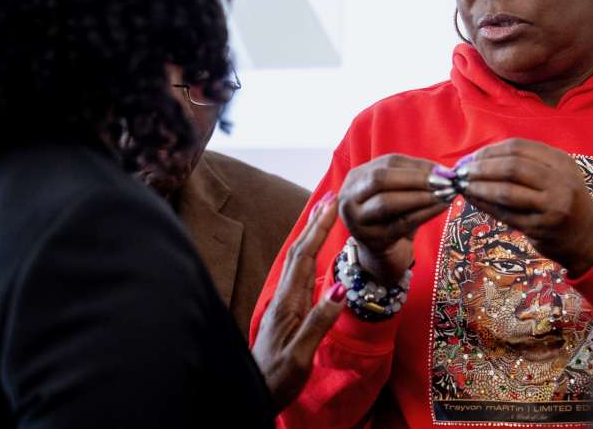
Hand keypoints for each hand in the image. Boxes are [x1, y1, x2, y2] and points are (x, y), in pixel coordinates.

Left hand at [252, 193, 346, 410]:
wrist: (252, 394)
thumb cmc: (276, 378)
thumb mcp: (301, 353)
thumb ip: (319, 321)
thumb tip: (340, 288)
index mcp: (288, 303)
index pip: (304, 257)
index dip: (318, 229)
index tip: (332, 204)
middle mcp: (284, 298)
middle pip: (299, 252)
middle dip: (315, 223)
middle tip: (331, 197)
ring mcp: (284, 305)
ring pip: (298, 261)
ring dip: (311, 235)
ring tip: (323, 215)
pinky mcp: (287, 313)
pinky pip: (300, 275)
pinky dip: (310, 255)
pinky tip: (315, 254)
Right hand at [338, 154, 449, 284]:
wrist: (381, 253)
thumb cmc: (393, 217)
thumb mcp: (397, 193)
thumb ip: (414, 178)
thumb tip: (444, 171)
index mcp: (356, 178)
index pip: (388, 162)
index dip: (418, 165)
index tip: (444, 169)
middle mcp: (349, 197)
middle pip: (380, 179)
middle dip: (416, 178)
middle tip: (444, 181)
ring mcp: (356, 220)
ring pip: (387, 202)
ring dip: (420, 196)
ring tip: (445, 194)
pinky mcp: (371, 240)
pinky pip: (401, 223)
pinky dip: (424, 213)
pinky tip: (441, 208)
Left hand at [459, 139, 592, 274]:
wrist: (587, 237)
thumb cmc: (563, 200)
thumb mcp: (555, 174)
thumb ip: (525, 163)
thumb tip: (478, 159)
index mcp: (561, 161)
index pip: (518, 147)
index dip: (489, 151)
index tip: (470, 157)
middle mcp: (559, 181)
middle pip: (512, 167)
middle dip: (481, 168)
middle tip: (461, 172)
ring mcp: (551, 206)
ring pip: (506, 192)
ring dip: (479, 187)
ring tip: (462, 185)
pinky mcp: (540, 228)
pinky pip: (505, 214)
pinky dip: (484, 205)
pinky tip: (472, 199)